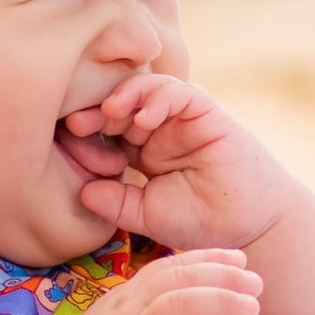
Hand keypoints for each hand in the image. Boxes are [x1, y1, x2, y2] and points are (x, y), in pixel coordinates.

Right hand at [55, 249, 261, 314]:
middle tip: (256, 283)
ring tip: (252, 309)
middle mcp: (127, 313)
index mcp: (125, 300)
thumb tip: (214, 311)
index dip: (207, 258)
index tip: (239, 258)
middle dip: (221, 276)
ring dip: (219, 302)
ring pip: (177, 307)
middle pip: (178, 279)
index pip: (169, 267)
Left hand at [62, 75, 291, 250]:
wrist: (246, 226)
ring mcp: (180, 119)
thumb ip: (115, 203)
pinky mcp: (205, 113)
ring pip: (146, 89)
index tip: (67, 142)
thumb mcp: (145, 215)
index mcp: (138, 151)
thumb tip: (81, 191)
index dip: (85, 132)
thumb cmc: (199, 221)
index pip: (104, 129)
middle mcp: (157, 129)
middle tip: (78, 122)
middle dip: (96, 109)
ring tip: (111, 113)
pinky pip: (178, 92)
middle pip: (119, 103)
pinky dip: (158, 97)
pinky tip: (145, 118)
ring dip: (124, 96)